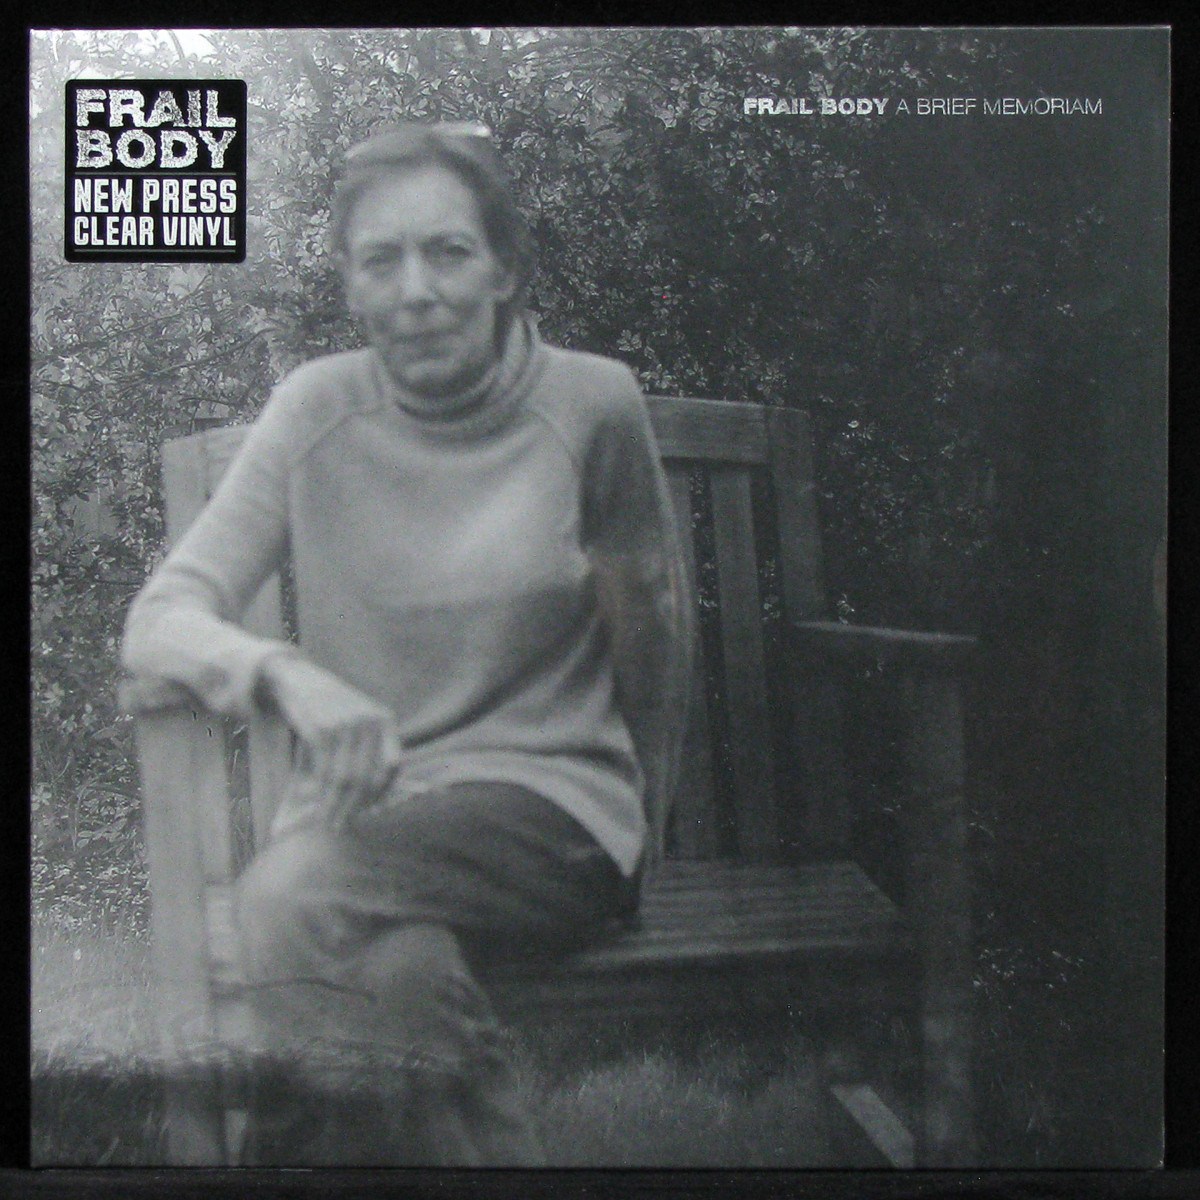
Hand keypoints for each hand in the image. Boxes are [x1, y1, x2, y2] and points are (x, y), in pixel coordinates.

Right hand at [257, 651, 401, 827]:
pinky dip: (320, 792)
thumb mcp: (356, 721)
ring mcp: (346, 725)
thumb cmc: (328, 708)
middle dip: (354, 806)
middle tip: (342, 824)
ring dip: (335, 804)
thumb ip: (366, 751)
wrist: (296, 680)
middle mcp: (370, 721)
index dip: (383, 790)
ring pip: (345, 778)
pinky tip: (315, 803)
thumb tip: (373, 799)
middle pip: (367, 776)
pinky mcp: (322, 730)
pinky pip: (325, 771)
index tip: (370, 809)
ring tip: (327, 820)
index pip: (393, 764)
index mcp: (384, 719)